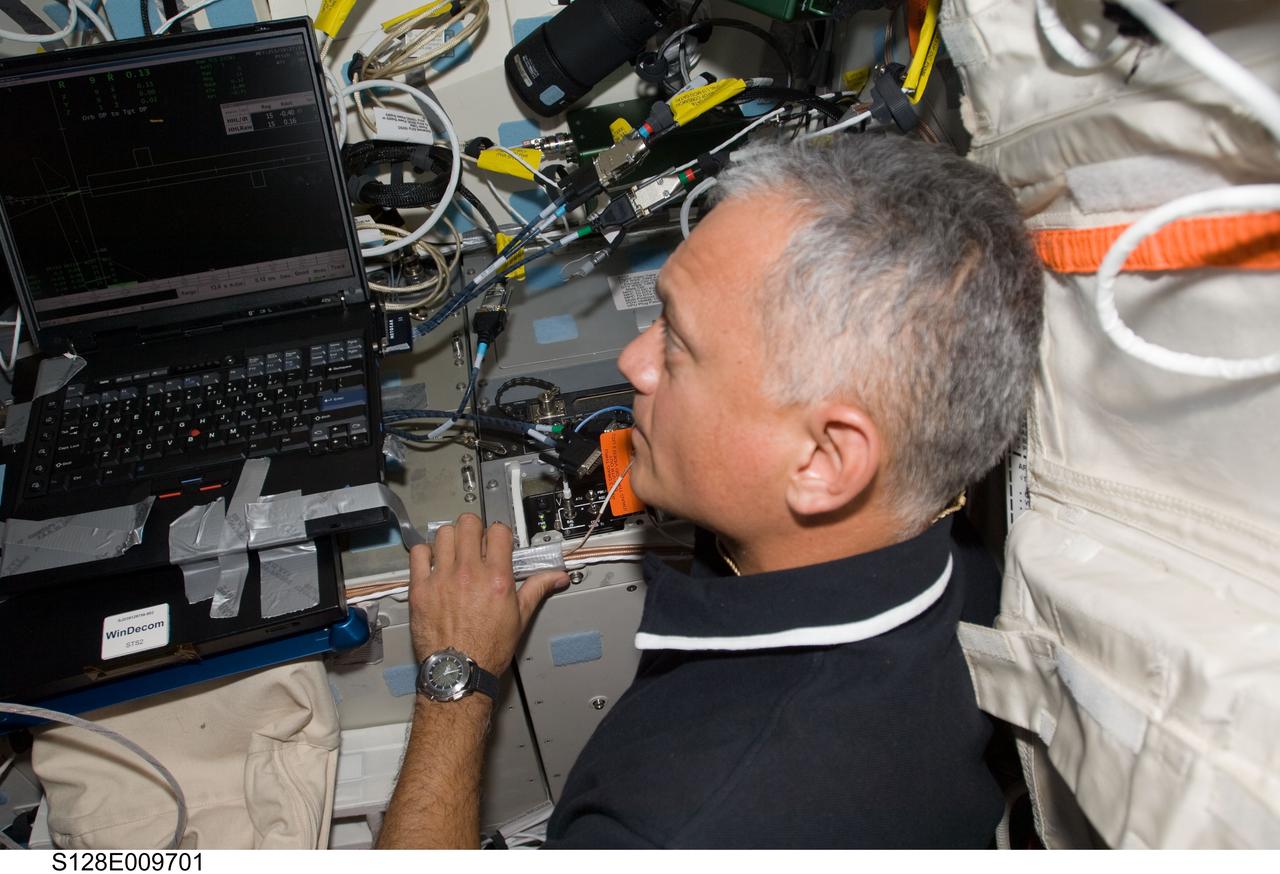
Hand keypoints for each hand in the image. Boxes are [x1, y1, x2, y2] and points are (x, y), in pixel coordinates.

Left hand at [408, 513, 569, 674]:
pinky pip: (418, 554)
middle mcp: (469, 573)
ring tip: (453, 551)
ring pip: (443, 533)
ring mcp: (442, 579)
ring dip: (450, 538)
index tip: (495, 542)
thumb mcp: (519, 617)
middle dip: (474, 529)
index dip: (498, 533)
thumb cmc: (488, 649)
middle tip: (473, 541)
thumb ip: (537, 588)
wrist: (459, 672)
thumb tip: (557, 577)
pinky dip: (424, 554)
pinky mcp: (420, 589)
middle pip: (468, 523)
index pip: (498, 531)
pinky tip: (432, 563)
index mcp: (496, 577)